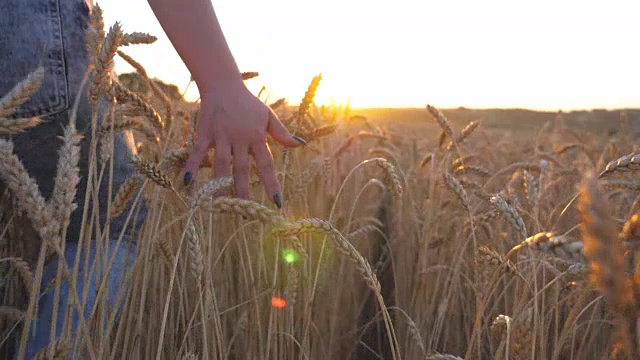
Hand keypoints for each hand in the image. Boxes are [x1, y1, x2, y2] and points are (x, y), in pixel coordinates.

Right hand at [181, 81, 304, 207]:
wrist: (223, 84)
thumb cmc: (248, 102)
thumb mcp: (267, 116)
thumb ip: (282, 133)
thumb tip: (300, 144)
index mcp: (256, 136)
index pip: (266, 164)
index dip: (271, 183)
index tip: (276, 202)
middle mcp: (238, 139)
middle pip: (242, 169)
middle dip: (244, 192)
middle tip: (247, 213)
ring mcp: (220, 137)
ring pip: (221, 164)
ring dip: (221, 185)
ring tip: (222, 206)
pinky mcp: (204, 134)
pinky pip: (197, 153)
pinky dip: (191, 167)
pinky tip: (187, 183)